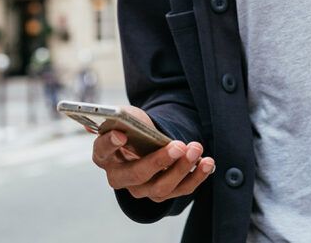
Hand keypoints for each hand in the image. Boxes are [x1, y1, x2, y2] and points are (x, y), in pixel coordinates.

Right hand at [91, 105, 214, 202]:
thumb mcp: (126, 116)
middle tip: (178, 146)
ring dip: (182, 169)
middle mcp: (120, 177)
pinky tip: (207, 163)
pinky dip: (196, 176)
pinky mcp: (163, 193)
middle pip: (137, 175)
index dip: (110, 144)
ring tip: (196, 149)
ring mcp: (141, 189)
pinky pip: (181, 190)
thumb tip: (110, 119)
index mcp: (105, 155)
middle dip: (159, 161)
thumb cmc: (134, 127)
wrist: (148, 141)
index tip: (121, 134)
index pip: (102, 151)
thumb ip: (120, 117)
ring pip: (162, 186)